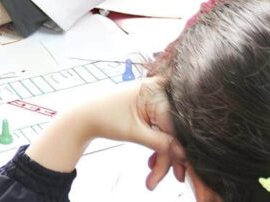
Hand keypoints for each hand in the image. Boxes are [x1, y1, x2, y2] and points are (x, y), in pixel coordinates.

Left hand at [24, 78, 182, 186]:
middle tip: (174, 179)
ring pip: (168, 134)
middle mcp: (158, 92)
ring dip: (163, 157)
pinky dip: (157, 147)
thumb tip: (184, 155)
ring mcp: (155, 100)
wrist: (85, 116)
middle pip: (173, 130)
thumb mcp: (135, 133)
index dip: (178, 150)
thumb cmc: (105, 118)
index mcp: (155, 91)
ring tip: (154, 178)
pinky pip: (161, 130)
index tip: (180, 171)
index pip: (175, 125)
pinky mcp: (151, 109)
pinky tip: (152, 164)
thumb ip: (161, 143)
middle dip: (170, 158)